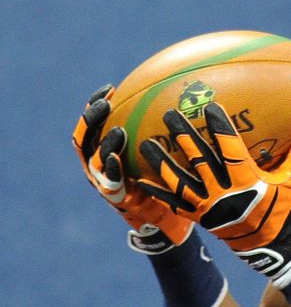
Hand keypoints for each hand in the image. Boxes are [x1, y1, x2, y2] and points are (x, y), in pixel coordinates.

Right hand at [71, 85, 192, 253]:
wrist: (163, 218)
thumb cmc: (165, 180)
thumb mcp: (164, 154)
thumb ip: (164, 133)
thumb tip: (187, 104)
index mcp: (106, 147)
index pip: (97, 121)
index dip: (97, 104)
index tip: (110, 88)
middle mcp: (99, 160)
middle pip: (86, 134)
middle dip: (93, 117)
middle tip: (106, 103)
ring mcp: (102, 178)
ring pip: (94, 156)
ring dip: (105, 142)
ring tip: (118, 131)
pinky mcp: (113, 195)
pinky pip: (107, 179)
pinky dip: (110, 168)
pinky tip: (115, 159)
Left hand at [136, 102, 290, 278]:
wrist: (277, 248)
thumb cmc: (288, 210)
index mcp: (248, 181)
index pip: (230, 149)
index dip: (219, 128)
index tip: (209, 107)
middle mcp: (224, 193)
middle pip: (199, 160)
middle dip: (183, 135)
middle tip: (169, 114)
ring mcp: (210, 207)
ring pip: (180, 181)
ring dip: (162, 161)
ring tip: (145, 142)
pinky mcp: (201, 218)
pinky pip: (175, 204)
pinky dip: (158, 192)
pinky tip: (141, 179)